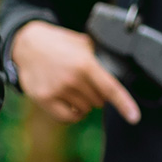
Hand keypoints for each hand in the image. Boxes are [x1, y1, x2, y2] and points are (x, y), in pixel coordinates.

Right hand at [10, 19, 139, 123]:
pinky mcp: (44, 99)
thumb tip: (118, 70)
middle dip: (98, 94)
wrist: (27, 44)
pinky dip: (74, 113)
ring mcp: (57, 91)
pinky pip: (68, 117)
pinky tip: (72, 103)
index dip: (124, 104)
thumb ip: (99, 58)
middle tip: (86, 81)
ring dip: (85, 102)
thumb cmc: (59, 43)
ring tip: (76, 87)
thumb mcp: (83, 43)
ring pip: (85, 109)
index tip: (135, 118)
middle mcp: (72, 79)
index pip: (110, 88)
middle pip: (99, 101)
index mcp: (85, 64)